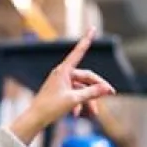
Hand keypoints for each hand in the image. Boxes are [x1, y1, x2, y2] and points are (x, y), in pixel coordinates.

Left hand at [9, 27, 115, 143]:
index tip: (92, 28)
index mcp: (63, 70)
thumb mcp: (74, 100)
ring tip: (93, 113)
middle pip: (86, 77)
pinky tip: (76, 115)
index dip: (87, 40)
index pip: (79, 52)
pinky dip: (78, 104)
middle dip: (97, 88)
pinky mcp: (60, 92)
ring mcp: (61, 83)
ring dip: (88, 100)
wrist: (35, 118)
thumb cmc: (51, 107)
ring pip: (81, 88)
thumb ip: (92, 93)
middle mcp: (62, 74)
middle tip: (111, 93)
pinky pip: (74, 95)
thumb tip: (107, 89)